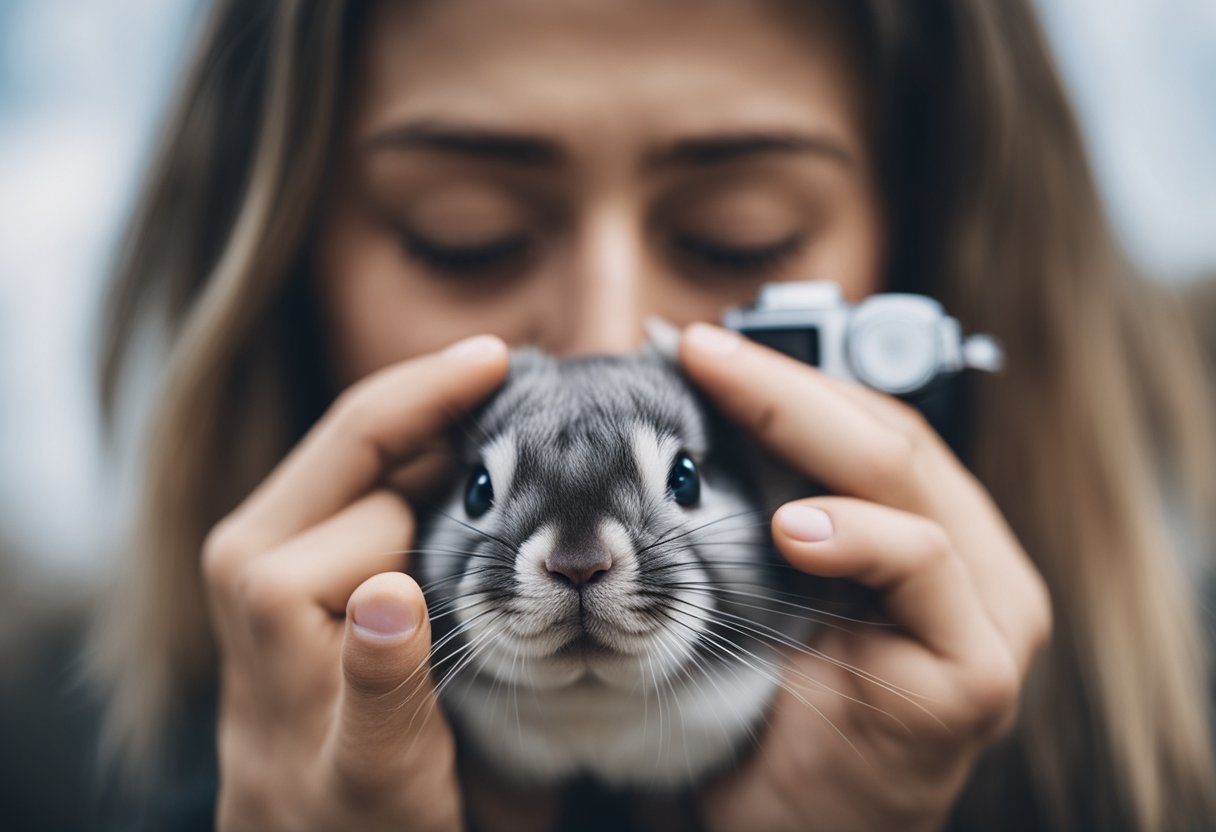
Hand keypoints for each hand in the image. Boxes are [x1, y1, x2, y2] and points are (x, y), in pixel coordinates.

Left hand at [200, 335, 509, 831]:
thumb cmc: (351, 820)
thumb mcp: (375, 776)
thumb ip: (380, 687)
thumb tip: (393, 594)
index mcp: (267, 580)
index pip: (367, 450)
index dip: (437, 395)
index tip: (510, 359)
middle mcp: (253, 550)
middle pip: (365, 435)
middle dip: (444, 400)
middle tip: (526, 371)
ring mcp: (271, 554)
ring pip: (373, 459)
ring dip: (442, 435)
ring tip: (515, 417)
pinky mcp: (296, 564)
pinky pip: (370, 491)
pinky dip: (428, 465)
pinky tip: (476, 460)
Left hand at [679, 324, 1051, 831]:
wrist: (779, 828)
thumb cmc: (766, 704)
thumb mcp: (760, 582)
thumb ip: (762, 503)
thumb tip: (694, 396)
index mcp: (924, 531)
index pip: (866, 421)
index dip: (784, 375)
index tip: (693, 343)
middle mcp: (971, 563)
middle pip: (887, 434)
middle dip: (780, 384)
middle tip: (694, 347)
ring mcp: (988, 617)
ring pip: (909, 483)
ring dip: (806, 428)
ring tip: (725, 393)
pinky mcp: (975, 674)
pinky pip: (924, 569)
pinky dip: (858, 535)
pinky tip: (792, 527)